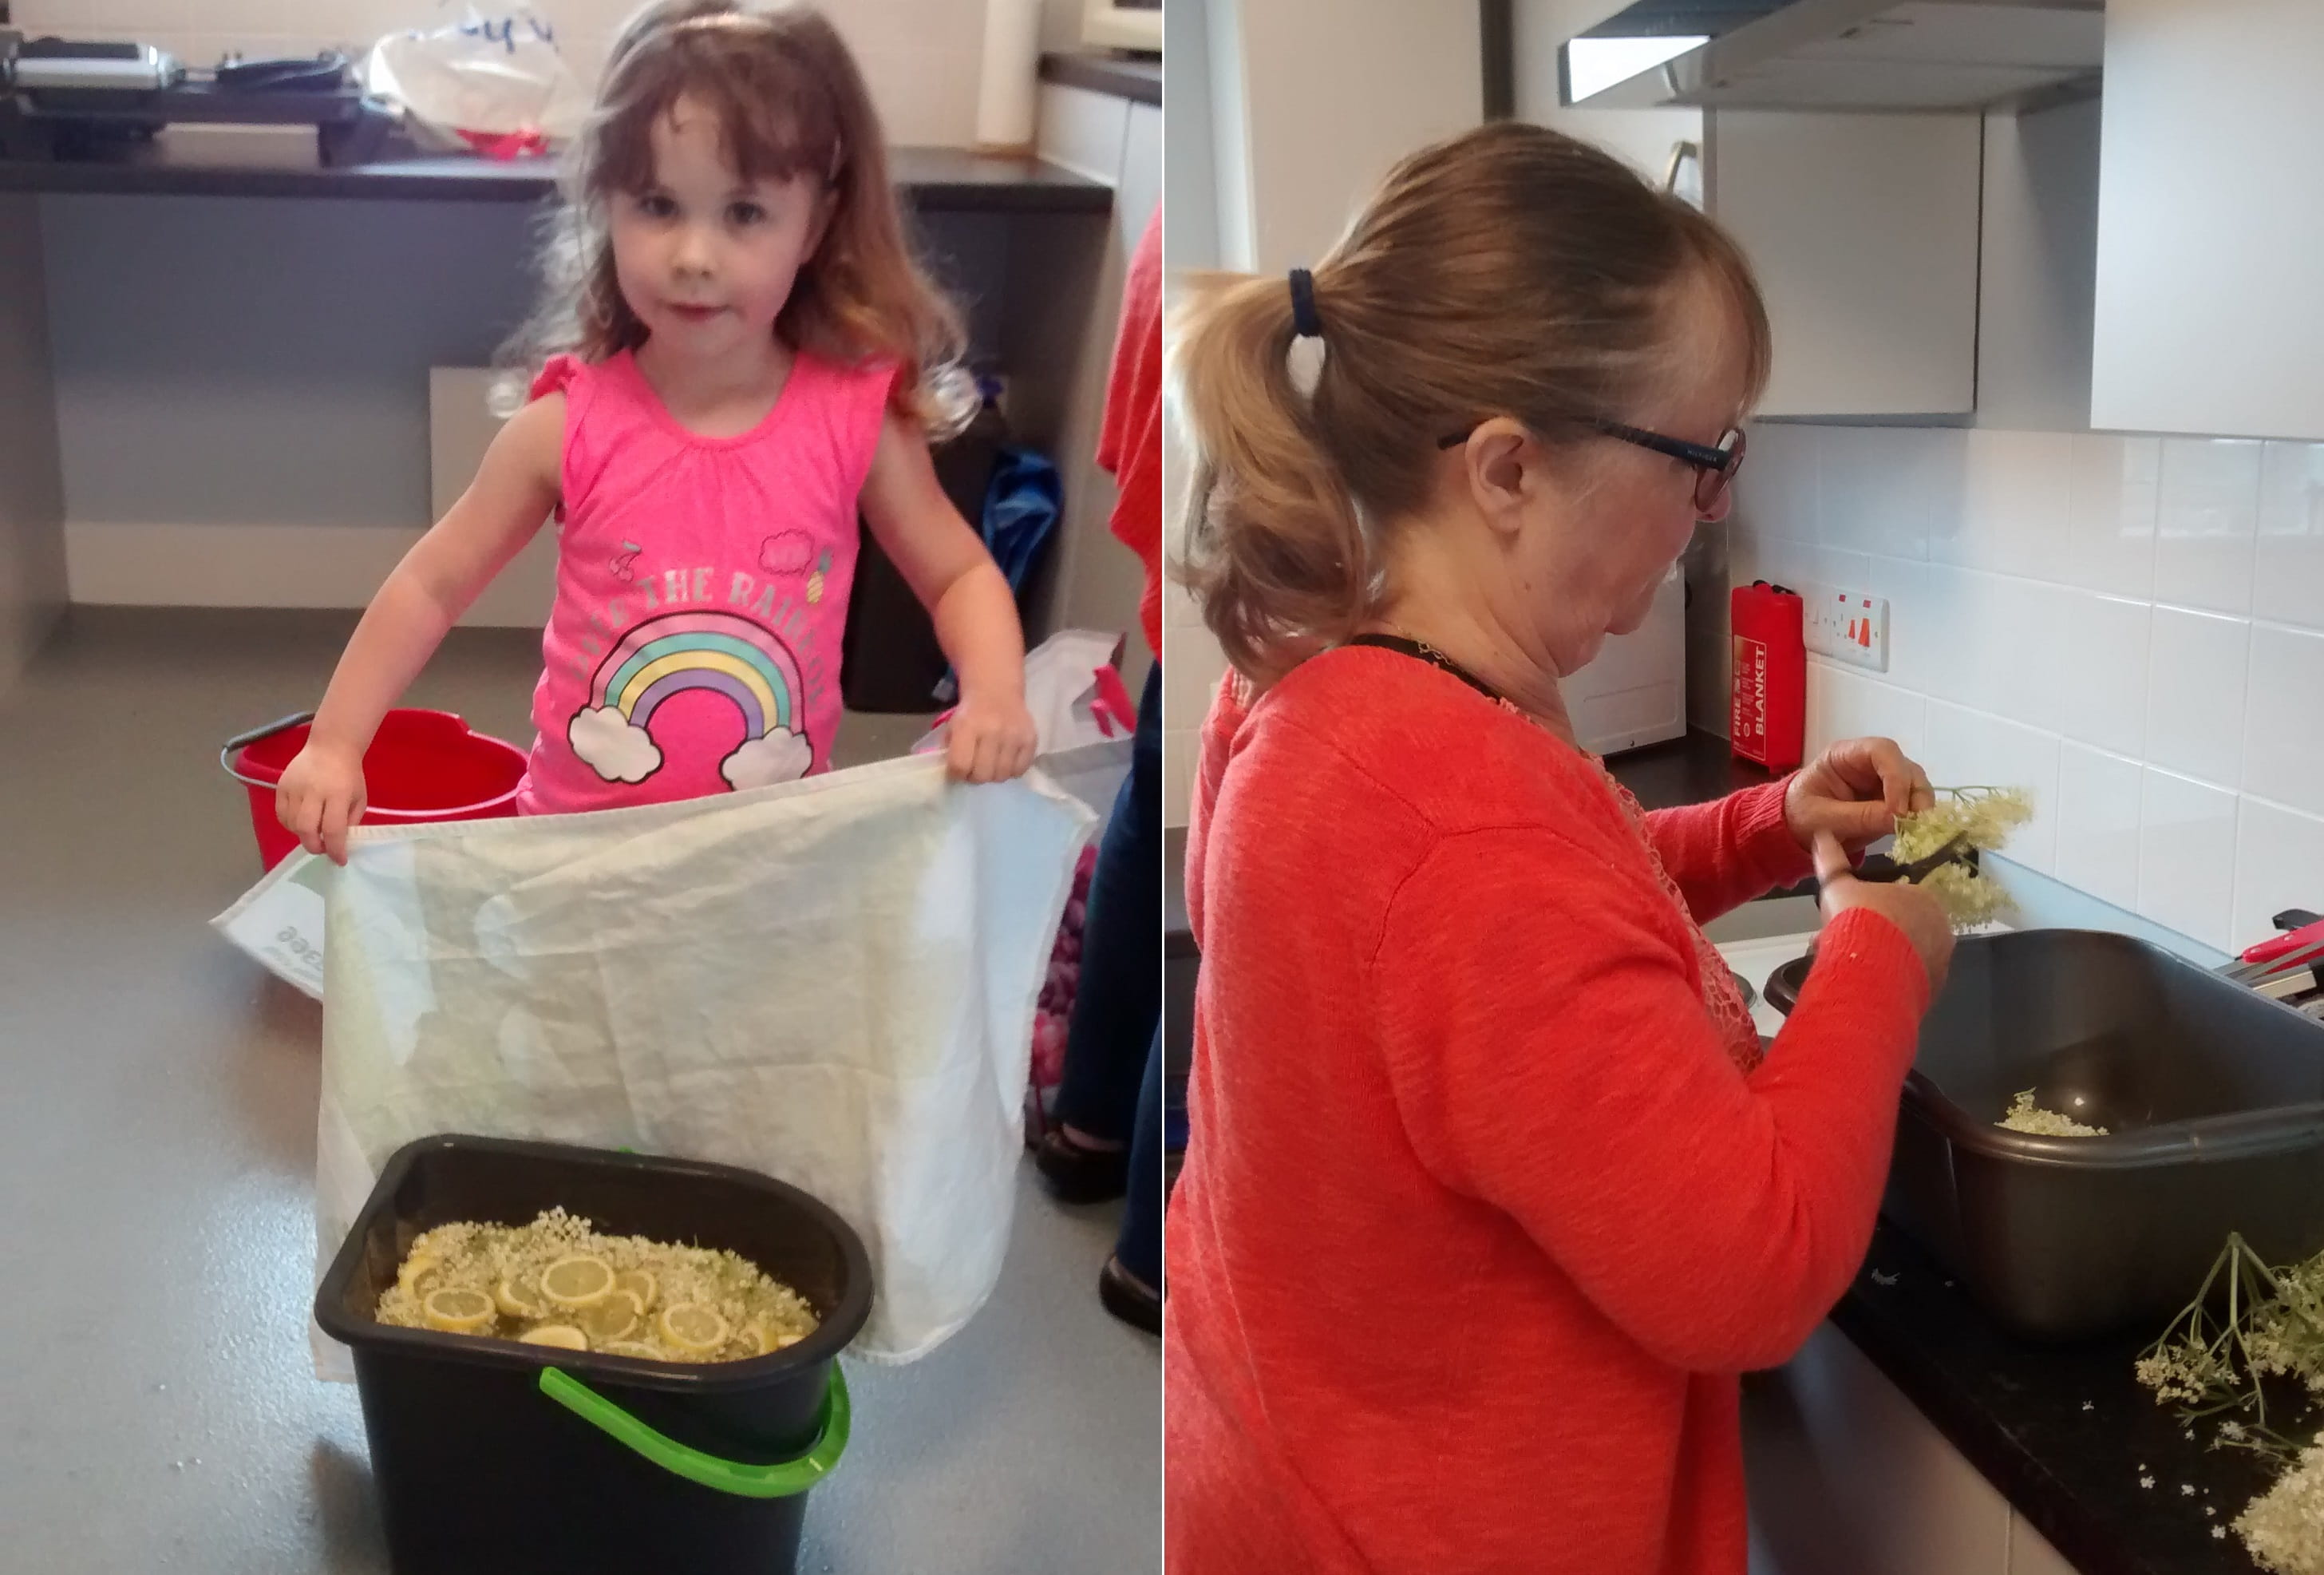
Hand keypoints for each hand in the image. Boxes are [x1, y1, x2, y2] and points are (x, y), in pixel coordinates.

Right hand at [275, 739, 367, 865]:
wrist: (330, 747)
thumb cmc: (349, 775)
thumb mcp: (360, 799)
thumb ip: (350, 821)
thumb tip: (340, 844)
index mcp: (337, 794)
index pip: (333, 829)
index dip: (335, 850)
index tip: (340, 860)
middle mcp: (313, 791)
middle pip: (306, 829)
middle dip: (314, 846)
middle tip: (323, 849)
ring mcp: (294, 788)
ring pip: (291, 824)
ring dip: (302, 835)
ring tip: (314, 832)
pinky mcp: (280, 786)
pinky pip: (281, 815)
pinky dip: (290, 825)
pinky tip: (301, 821)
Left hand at [945, 693, 1037, 783]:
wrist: (997, 690)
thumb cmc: (972, 712)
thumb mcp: (953, 725)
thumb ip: (951, 749)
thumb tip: (955, 775)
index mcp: (968, 726)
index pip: (960, 766)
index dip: (956, 774)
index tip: (958, 771)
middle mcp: (992, 731)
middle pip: (982, 775)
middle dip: (975, 777)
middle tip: (974, 770)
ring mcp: (1014, 736)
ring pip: (1001, 775)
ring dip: (993, 775)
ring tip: (990, 766)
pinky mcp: (1031, 739)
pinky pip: (1020, 770)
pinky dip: (1011, 771)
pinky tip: (1005, 761)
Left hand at [1785, 736, 1934, 854]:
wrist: (1794, 830)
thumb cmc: (1800, 816)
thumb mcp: (1822, 819)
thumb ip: (1859, 817)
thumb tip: (1899, 819)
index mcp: (1845, 755)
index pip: (1882, 751)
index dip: (1896, 776)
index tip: (1897, 809)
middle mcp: (1869, 763)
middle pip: (1905, 767)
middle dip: (1914, 793)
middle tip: (1916, 822)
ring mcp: (1882, 781)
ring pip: (1915, 785)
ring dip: (1920, 806)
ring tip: (1916, 830)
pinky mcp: (1890, 801)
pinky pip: (1913, 804)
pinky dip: (1917, 818)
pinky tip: (1914, 833)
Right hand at [1813, 832, 1953, 992]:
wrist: (1870, 971)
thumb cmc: (1858, 919)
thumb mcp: (1838, 886)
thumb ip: (1831, 861)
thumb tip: (1821, 834)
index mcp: (1924, 897)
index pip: (1900, 900)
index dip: (1870, 909)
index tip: (1848, 918)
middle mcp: (1940, 927)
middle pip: (1903, 929)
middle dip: (1873, 935)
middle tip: (1843, 943)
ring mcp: (1940, 959)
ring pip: (1906, 956)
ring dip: (1880, 958)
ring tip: (1849, 965)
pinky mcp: (1934, 987)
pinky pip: (1910, 980)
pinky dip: (1890, 980)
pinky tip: (1867, 981)